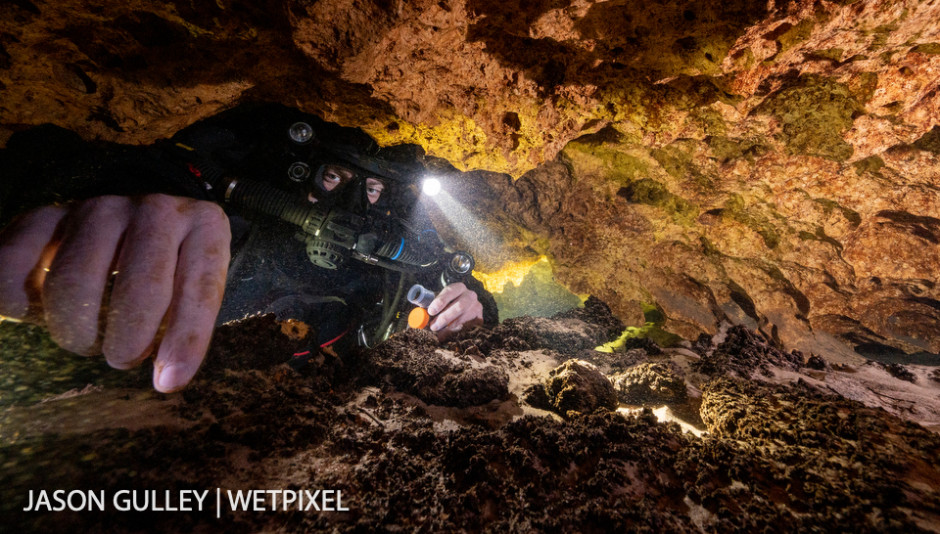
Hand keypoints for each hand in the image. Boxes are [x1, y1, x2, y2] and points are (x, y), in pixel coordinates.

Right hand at [0, 194, 230, 391]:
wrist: (134, 224)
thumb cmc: (174, 270)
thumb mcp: (195, 290)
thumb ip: (184, 327)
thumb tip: (167, 379)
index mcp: (206, 227)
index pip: (200, 288)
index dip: (186, 340)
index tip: (169, 382)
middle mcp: (156, 210)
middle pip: (140, 288)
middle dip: (127, 342)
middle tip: (122, 358)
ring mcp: (101, 208)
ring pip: (76, 280)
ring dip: (76, 328)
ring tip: (88, 338)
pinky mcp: (52, 214)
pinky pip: (18, 256)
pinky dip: (13, 295)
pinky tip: (24, 312)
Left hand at [426, 282, 482, 340]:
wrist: (464, 309)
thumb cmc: (446, 305)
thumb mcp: (437, 302)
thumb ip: (427, 306)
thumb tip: (416, 317)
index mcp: (458, 288)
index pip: (450, 291)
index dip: (440, 301)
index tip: (431, 311)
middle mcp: (470, 296)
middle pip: (459, 306)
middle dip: (445, 317)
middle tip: (433, 326)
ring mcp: (477, 307)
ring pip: (464, 319)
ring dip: (449, 328)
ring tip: (439, 334)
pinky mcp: (480, 319)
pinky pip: (469, 328)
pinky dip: (458, 333)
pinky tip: (450, 336)